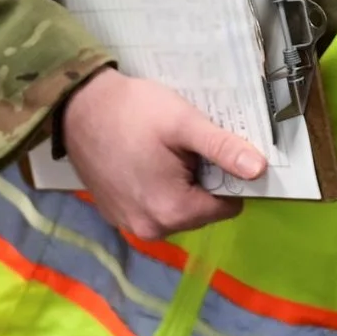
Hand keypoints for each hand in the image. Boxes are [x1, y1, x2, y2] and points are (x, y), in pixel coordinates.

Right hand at [59, 71, 264, 239]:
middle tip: (185, 147)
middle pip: (202, 210)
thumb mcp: (184, 124)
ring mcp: (129, 224)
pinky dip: (156, 187)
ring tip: (164, 151)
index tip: (214, 151)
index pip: (227, 206)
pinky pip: (152, 206)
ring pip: (177, 209)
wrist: (76, 106)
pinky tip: (145, 159)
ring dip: (180, 184)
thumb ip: (223, 149)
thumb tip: (259, 170)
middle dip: (202, 181)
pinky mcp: (114, 214)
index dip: (229, 177)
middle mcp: (151, 229)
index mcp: (172, 212)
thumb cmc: (133, 111)